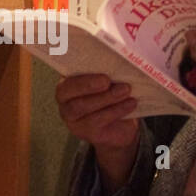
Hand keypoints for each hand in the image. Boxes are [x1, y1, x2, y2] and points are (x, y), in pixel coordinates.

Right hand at [55, 74, 139, 194]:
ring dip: (107, 98)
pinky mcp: (85, 132)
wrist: (119, 125)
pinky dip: (116, 110)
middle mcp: (65, 104)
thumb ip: (103, 73)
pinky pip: (97, 120)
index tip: (102, 76)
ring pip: (84, 108)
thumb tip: (115, 63)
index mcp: (66, 85)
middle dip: (90, 86)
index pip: (65, 82)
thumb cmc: (110, 95)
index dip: (82, 79)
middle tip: (108, 81)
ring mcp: (73, 120)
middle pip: (71, 95)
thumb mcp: (105, 82)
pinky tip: (130, 103)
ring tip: (126, 90)